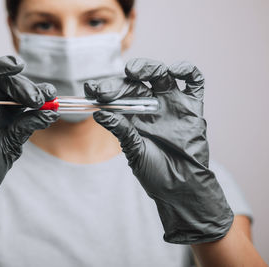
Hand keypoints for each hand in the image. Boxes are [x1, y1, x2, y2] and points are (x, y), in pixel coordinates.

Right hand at [0, 45, 58, 239]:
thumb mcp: (13, 143)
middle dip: (22, 85)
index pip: (21, 90)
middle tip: (35, 97)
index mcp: (7, 109)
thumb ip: (28, 125)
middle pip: (4, 81)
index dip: (35, 89)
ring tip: (17, 65)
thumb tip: (51, 111)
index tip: (50, 94)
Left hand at [85, 58, 232, 243]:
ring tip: (133, 71)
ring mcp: (172, 104)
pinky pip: (193, 82)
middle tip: (106, 90)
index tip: (90, 89)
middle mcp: (151, 106)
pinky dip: (186, 70)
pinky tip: (174, 71)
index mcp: (134, 116)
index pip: (117, 95)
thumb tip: (98, 114)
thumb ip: (121, 130)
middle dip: (119, 83)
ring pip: (160, 74)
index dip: (104, 89)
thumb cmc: (156, 172)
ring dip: (147, 67)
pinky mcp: (193, 107)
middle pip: (135, 82)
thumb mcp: (134, 151)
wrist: (183, 188)